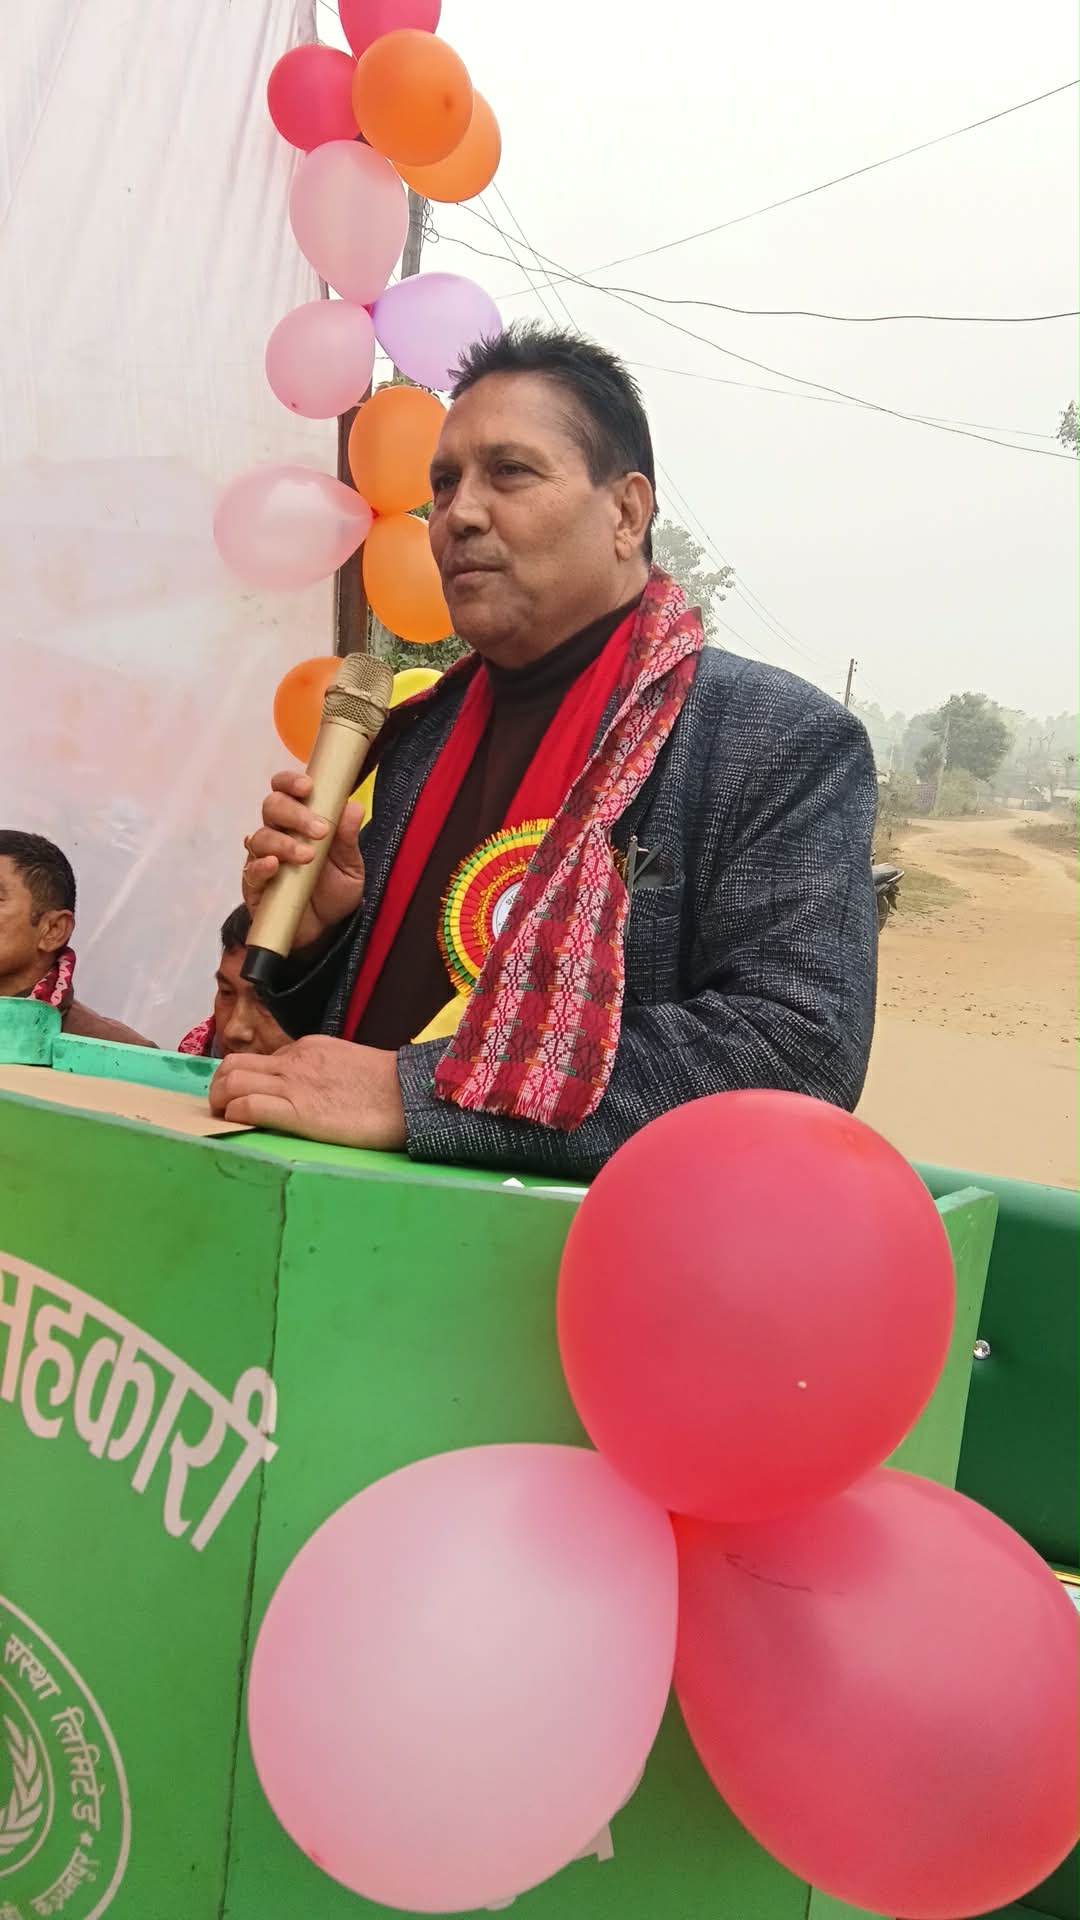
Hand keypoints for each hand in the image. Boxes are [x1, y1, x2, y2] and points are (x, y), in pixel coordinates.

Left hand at [209, 1035, 405, 1150]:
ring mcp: (294, 1084)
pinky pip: (248, 1106)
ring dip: (218, 1101)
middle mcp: (294, 1061)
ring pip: (231, 1081)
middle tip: (222, 1110)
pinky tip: (238, 1125)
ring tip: (224, 1119)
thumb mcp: (347, 1066)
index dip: (243, 1080)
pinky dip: (234, 1114)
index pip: (259, 1060)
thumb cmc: (389, 1089)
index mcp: (307, 1048)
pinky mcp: (298, 1112)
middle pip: (233, 1064)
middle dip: (218, 1088)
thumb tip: (306, 1089)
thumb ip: (320, 1072)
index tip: (241, 1099)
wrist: (411, 1095)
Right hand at [242, 772, 364, 951]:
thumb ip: (348, 838)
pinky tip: (275, 866)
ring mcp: (263, 859)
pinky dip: (261, 866)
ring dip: (284, 842)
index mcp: (299, 821)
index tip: (308, 786)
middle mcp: (278, 834)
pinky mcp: (254, 886)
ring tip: (307, 856)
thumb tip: (354, 806)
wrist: (325, 930)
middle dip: (295, 813)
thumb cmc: (334, 890)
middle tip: (319, 830)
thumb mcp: (350, 865)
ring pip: (261, 837)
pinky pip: (250, 870)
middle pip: (272, 807)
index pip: (286, 790)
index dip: (291, 782)